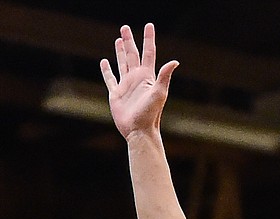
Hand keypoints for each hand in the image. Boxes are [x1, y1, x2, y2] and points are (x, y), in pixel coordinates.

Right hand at [100, 23, 177, 138]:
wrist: (139, 130)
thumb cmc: (151, 114)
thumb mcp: (159, 93)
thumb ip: (165, 77)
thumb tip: (175, 62)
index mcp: (147, 76)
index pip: (148, 52)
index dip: (148, 38)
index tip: (148, 25)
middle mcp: (136, 78)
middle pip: (133, 54)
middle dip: (129, 40)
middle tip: (125, 27)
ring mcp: (126, 85)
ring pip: (122, 63)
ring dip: (120, 51)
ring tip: (118, 40)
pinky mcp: (116, 94)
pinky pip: (110, 78)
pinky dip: (106, 70)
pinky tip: (104, 62)